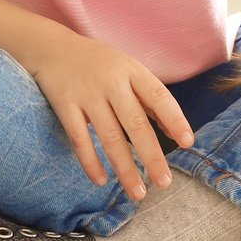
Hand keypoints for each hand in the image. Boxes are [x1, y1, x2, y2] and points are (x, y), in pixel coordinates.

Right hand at [13, 22, 193, 199]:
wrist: (52, 47)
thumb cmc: (99, 64)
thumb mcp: (128, 70)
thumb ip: (151, 99)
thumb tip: (177, 133)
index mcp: (131, 70)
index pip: (158, 96)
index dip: (174, 119)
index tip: (188, 142)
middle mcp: (111, 81)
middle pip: (135, 123)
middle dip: (152, 155)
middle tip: (164, 183)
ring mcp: (86, 93)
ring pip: (109, 136)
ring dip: (125, 168)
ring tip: (138, 192)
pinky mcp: (64, 105)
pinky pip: (79, 138)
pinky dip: (90, 161)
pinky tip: (101, 181)